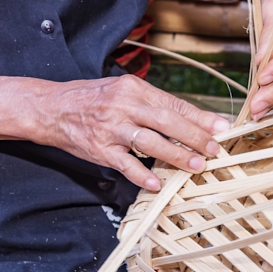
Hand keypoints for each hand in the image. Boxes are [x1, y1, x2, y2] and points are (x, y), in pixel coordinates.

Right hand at [0, 66, 228, 192]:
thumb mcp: (124, 93)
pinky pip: (125, 164)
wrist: (50, 108)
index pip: (174, 104)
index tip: (223, 128)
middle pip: (168, 122)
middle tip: (216, 150)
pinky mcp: (98, 148)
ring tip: (196, 166)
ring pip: (151, 143)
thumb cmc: (94, 100)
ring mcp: (111, 128)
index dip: (200, 118)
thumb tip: (194, 120)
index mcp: (134, 89)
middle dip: (195, 138)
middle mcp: (124, 106)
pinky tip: (158, 182)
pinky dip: (142, 175)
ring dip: (177, 156)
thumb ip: (155, 105)